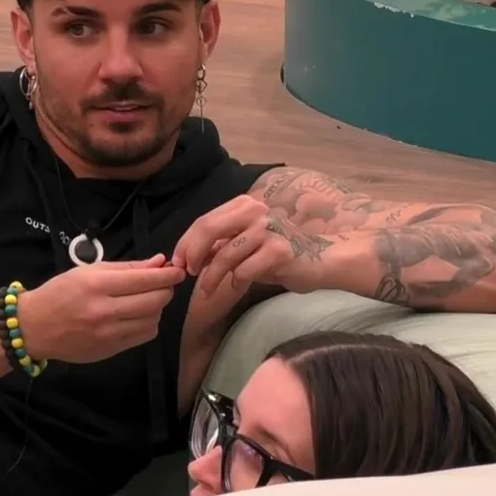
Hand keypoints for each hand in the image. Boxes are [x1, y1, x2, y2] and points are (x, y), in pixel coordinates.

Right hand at [19, 254, 186, 363]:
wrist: (34, 328)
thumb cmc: (60, 293)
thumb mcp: (88, 271)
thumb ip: (126, 267)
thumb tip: (159, 262)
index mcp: (97, 285)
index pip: (145, 279)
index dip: (168, 275)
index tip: (178, 270)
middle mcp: (105, 310)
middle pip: (155, 300)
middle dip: (166, 290)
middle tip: (164, 284)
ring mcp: (108, 333)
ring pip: (153, 319)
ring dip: (157, 307)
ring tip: (147, 299)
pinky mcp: (111, 350)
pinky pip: (144, 336)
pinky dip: (148, 324)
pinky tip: (138, 316)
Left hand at [172, 195, 328, 296]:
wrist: (319, 260)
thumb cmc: (275, 254)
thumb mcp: (244, 244)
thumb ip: (219, 244)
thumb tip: (185, 257)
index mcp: (244, 204)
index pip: (204, 220)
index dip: (186, 243)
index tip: (177, 262)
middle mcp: (256, 211)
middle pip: (209, 229)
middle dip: (192, 254)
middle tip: (187, 272)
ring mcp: (268, 229)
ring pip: (225, 255)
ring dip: (211, 277)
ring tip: (206, 291)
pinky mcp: (279, 251)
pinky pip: (244, 270)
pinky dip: (235, 282)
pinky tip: (237, 286)